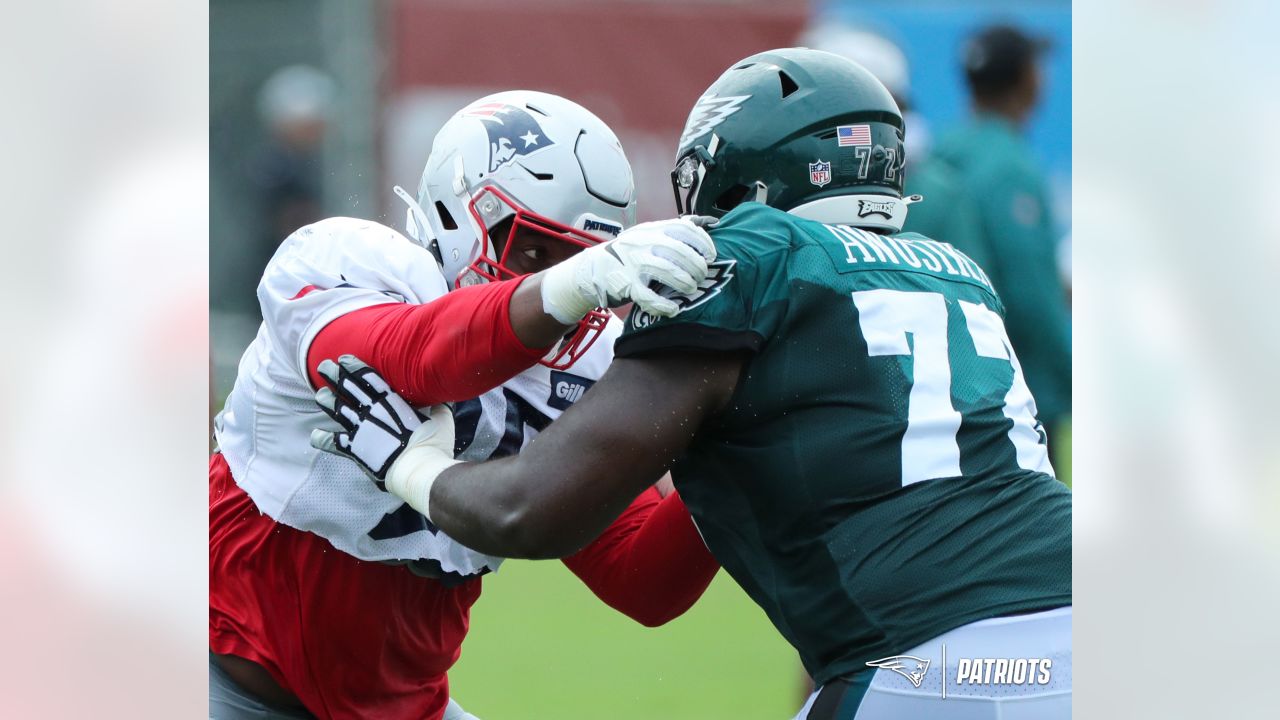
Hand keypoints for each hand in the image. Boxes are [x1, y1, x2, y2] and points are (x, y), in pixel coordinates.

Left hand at [309, 355, 459, 517]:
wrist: (419, 469)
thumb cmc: (434, 443)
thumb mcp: (442, 418)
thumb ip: (438, 407)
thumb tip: (444, 399)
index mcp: (391, 401)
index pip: (368, 378)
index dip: (354, 367)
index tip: (344, 359)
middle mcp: (371, 412)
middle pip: (348, 389)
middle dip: (335, 376)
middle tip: (324, 366)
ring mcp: (360, 430)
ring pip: (338, 410)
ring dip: (328, 401)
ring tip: (320, 394)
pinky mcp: (355, 450)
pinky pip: (334, 443)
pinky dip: (323, 439)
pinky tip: (315, 436)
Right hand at [539, 217, 715, 323]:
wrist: (592, 269)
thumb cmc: (628, 253)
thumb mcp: (648, 233)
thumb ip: (674, 230)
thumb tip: (707, 221)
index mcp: (651, 230)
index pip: (683, 228)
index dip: (702, 241)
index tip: (711, 254)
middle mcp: (642, 243)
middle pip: (678, 251)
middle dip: (696, 265)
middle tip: (702, 276)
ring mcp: (633, 264)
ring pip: (667, 271)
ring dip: (685, 282)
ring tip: (691, 289)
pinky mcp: (626, 285)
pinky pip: (649, 296)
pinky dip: (664, 305)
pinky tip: (674, 309)